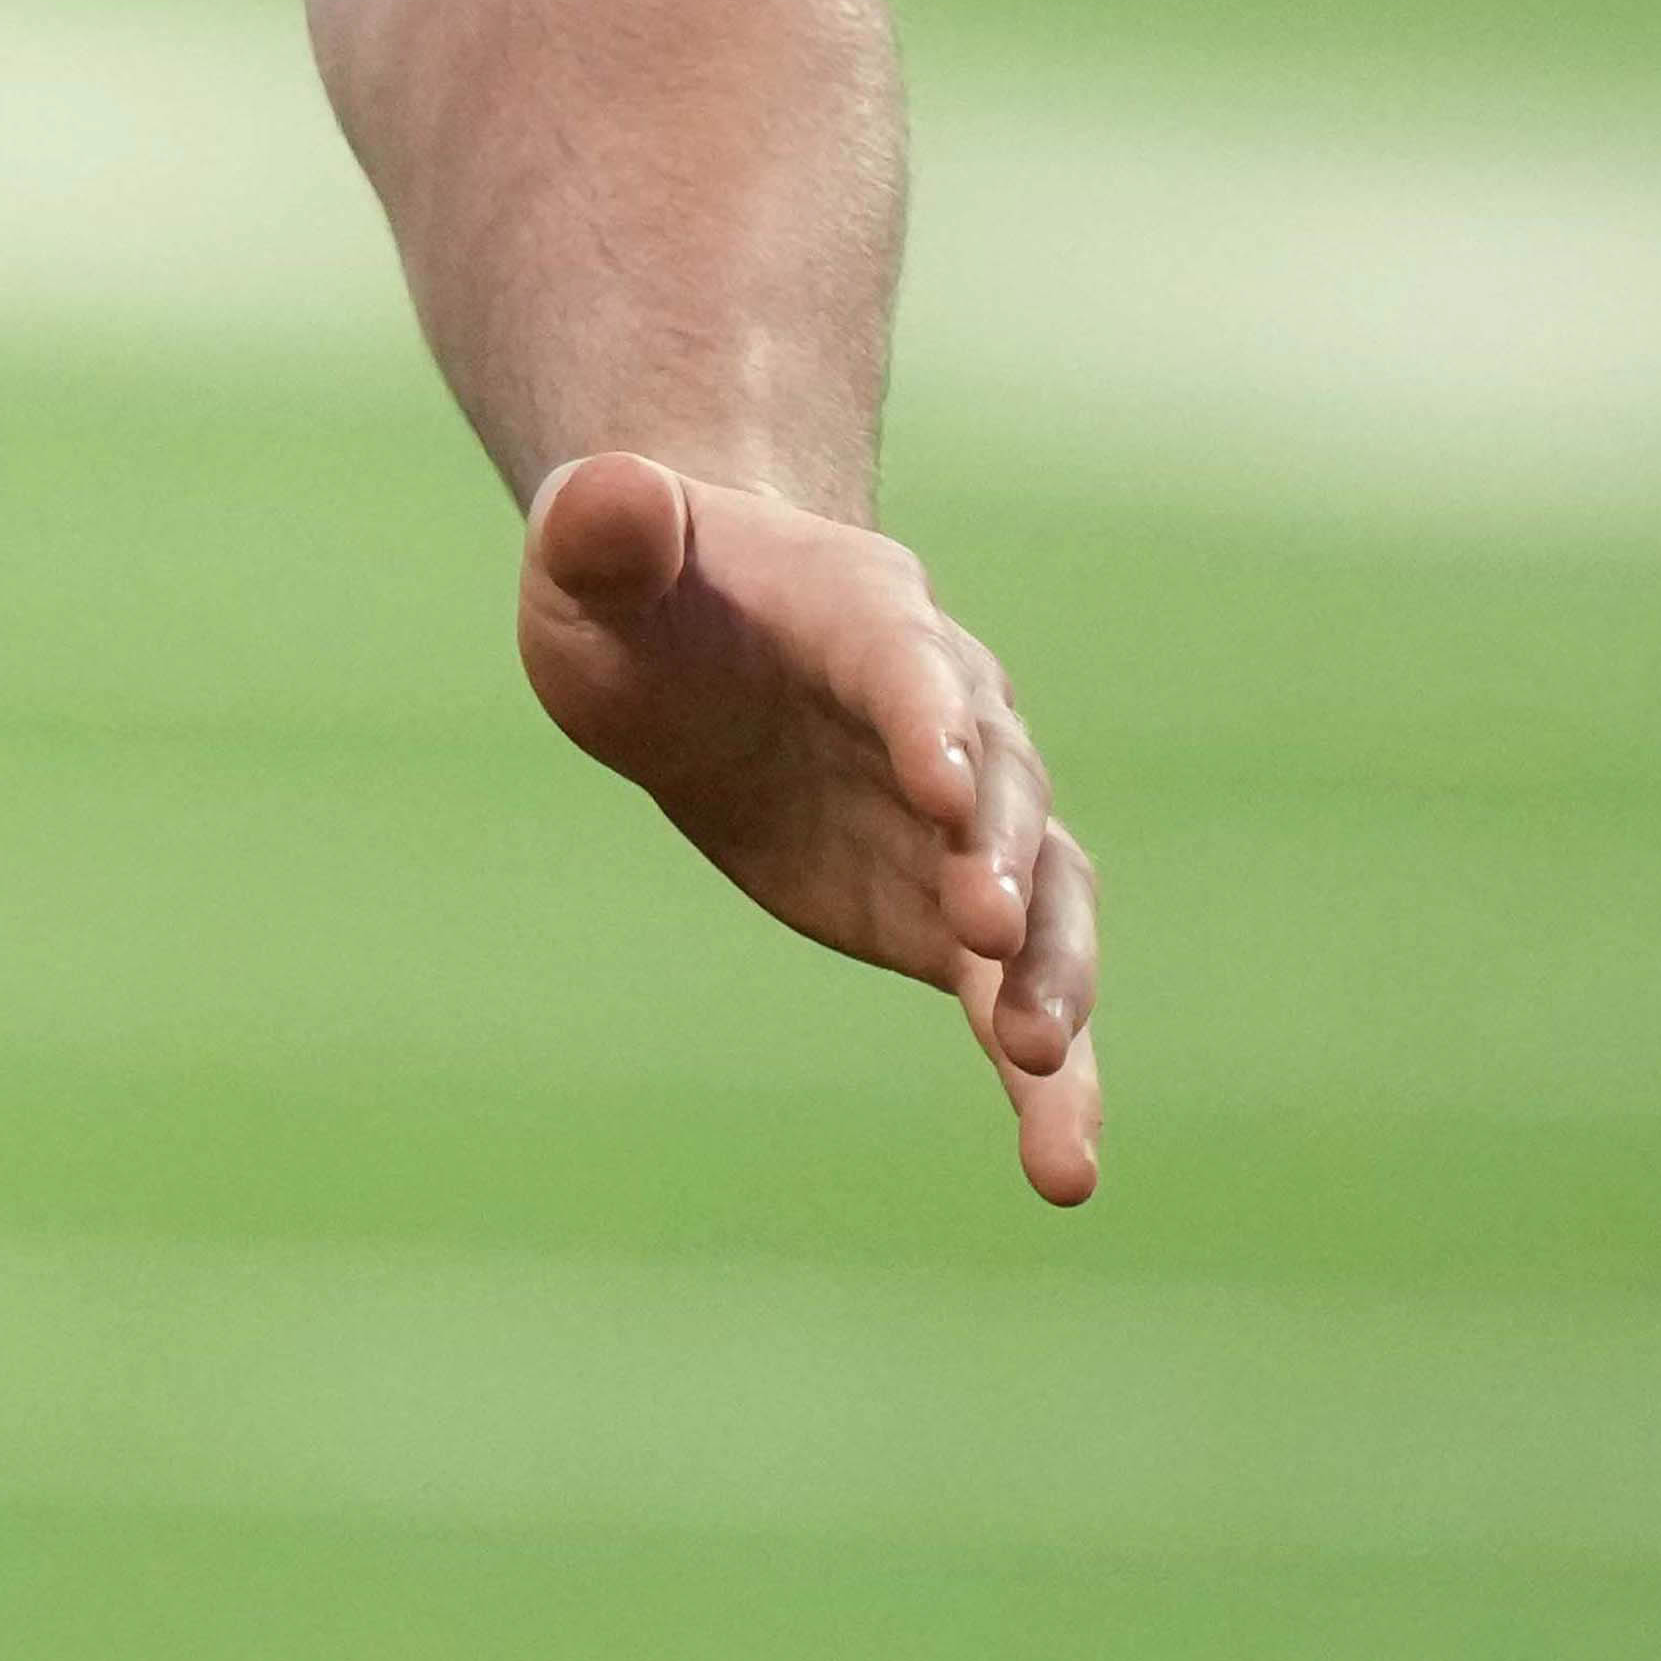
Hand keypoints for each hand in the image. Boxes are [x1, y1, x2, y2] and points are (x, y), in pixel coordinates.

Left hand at [516, 450, 1102, 1204]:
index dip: (927, 719)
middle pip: (1000, 787)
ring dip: (1052, 978)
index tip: (938, 784)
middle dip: (995, 855)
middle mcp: (950, 719)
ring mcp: (964, 826)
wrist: (704, 632)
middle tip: (980, 931)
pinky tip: (1063, 1166)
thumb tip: (607, 494)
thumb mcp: (597, 551)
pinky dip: (1049, 1075)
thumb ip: (607, 526)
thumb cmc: (642, 585)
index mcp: (867, 616)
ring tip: (1044, 1069)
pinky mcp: (951, 918)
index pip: (909, 665)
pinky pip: (1018, 997)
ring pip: (1045, 903)